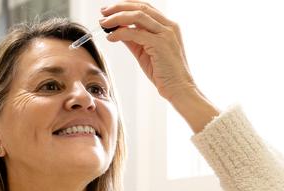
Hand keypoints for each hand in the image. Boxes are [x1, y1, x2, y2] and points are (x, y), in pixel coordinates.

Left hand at [100, 3, 218, 131]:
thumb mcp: (145, 52)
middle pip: (140, 8)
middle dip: (119, 7)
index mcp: (168, 26)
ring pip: (137, 16)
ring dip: (117, 17)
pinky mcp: (160, 44)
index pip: (145, 7)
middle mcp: (169, 26)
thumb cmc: (165, 74)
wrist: (179, 89)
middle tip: (103, 12)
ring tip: (104, 23)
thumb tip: (117, 29)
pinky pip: (135, 33)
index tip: (110, 9)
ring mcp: (166, 34)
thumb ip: (134, 39)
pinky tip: (111, 37)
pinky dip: (120, 33)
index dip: (126, 5)